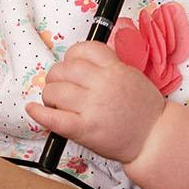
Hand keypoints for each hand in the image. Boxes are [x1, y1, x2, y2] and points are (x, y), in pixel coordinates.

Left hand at [23, 40, 165, 162]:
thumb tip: (78, 62)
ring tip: (56, 103)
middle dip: (56, 77)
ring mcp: (93, 107)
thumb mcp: (131, 76)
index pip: (83, 50)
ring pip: (55, 91)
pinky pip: (54, 118)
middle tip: (59, 87)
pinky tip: (33, 110)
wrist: (155, 138)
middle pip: (64, 69)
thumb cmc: (144, 110)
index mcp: (115, 69)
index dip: (71, 56)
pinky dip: (39, 113)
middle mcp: (103, 85)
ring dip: (50, 95)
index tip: (70, 64)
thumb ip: (107, 66)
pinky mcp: (85, 129)